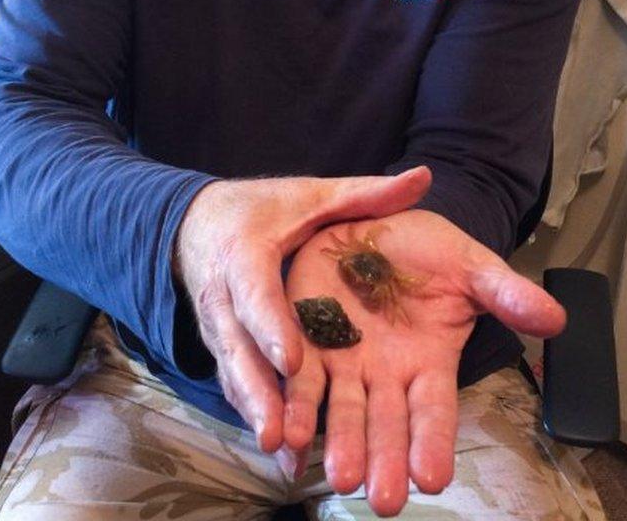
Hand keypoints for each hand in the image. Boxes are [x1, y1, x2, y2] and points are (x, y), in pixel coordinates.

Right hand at [172, 166, 431, 452]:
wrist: (202, 221)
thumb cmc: (266, 209)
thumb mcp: (311, 196)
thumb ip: (366, 194)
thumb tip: (424, 177)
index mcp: (245, 252)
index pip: (256, 293)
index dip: (273, 327)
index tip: (294, 362)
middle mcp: (224, 295)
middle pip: (239, 347)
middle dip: (259, 391)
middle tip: (283, 430)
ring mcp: (219, 327)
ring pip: (235, 373)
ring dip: (256, 412)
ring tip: (284, 449)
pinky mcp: (224, 347)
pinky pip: (236, 382)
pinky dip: (255, 412)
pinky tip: (282, 447)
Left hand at [281, 209, 565, 516]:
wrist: (378, 219)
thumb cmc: (429, 249)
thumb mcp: (471, 265)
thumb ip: (506, 293)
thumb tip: (557, 319)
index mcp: (429, 361)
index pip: (434, 410)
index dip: (433, 441)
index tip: (433, 478)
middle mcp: (385, 372)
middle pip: (386, 423)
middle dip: (385, 460)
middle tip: (385, 499)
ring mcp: (344, 359)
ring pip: (343, 409)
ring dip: (341, 442)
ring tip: (341, 475)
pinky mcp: (306, 337)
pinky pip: (300, 377)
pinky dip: (295, 405)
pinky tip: (288, 433)